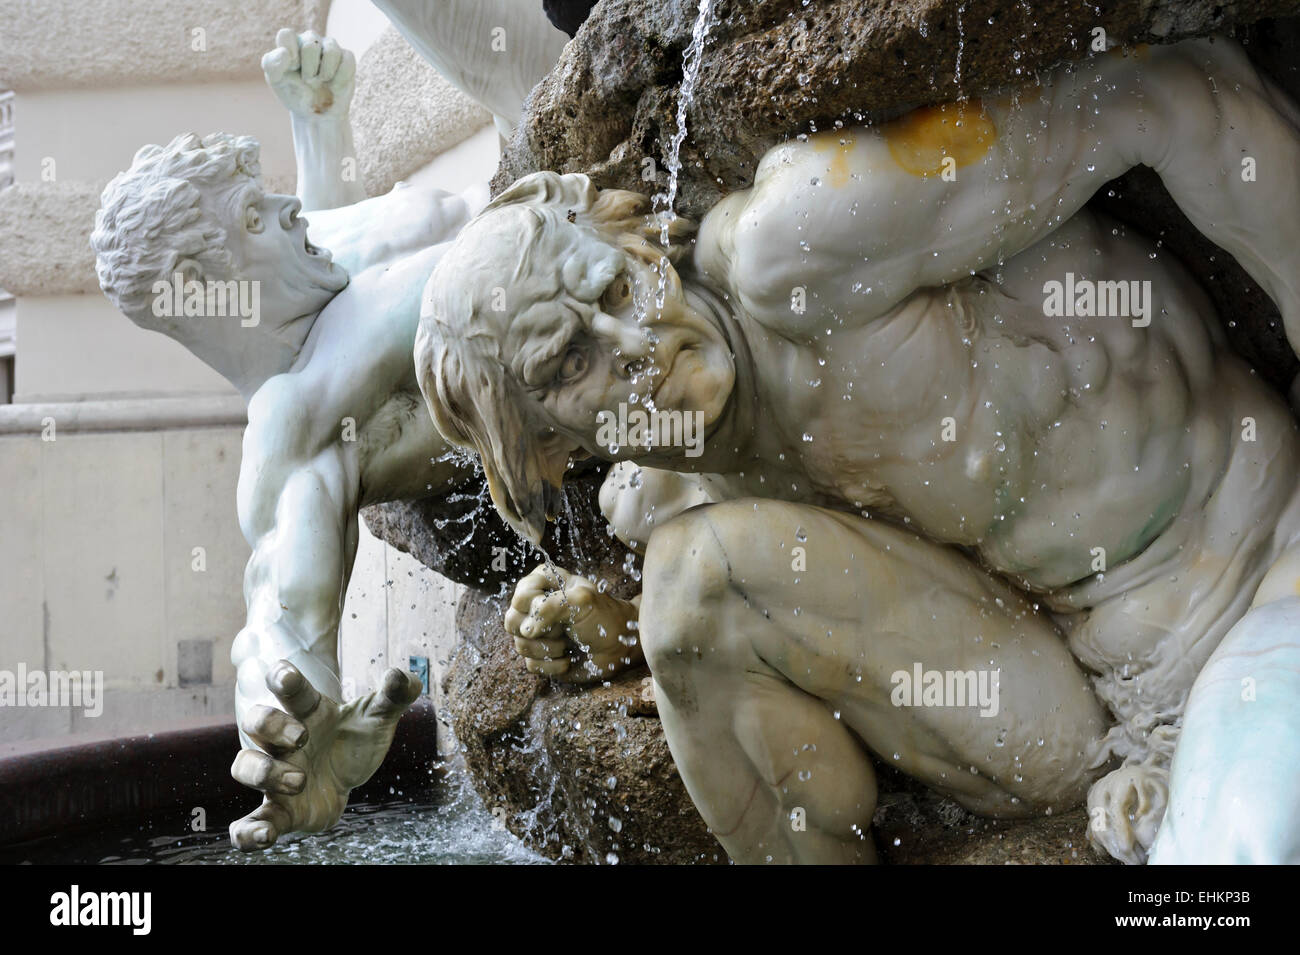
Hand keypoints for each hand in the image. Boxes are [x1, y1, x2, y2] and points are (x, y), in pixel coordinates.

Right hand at [228, 661, 419, 850]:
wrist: (345, 776)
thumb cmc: (354, 738)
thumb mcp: (379, 716)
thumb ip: (394, 694)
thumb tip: (400, 675)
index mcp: (308, 713)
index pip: (290, 691)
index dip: (282, 678)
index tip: (284, 675)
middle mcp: (283, 742)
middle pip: (256, 722)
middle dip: (272, 725)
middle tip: (303, 736)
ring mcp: (276, 775)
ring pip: (245, 766)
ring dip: (264, 772)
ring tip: (299, 781)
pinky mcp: (279, 811)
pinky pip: (251, 821)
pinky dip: (247, 832)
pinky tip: (263, 837)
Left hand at [261, 28, 354, 121]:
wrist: (315, 115)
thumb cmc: (294, 93)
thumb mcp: (276, 81)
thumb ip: (272, 64)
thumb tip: (284, 53)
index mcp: (291, 42)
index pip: (287, 35)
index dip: (289, 54)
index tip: (292, 69)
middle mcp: (310, 41)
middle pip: (310, 43)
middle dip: (309, 68)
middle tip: (308, 80)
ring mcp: (330, 48)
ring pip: (331, 50)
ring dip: (325, 73)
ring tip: (322, 82)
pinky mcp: (346, 58)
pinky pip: (347, 61)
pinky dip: (340, 78)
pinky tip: (335, 87)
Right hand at [504, 564, 640, 683]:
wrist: (620, 645)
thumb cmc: (604, 616)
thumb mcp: (582, 601)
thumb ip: (550, 607)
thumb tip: (526, 630)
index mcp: (543, 583)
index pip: (521, 596)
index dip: (536, 609)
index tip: (560, 613)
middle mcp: (534, 606)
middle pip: (511, 621)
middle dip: (540, 631)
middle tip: (562, 629)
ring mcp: (536, 632)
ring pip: (520, 644)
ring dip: (548, 648)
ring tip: (568, 644)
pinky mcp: (540, 655)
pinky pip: (530, 664)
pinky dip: (552, 665)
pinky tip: (568, 659)